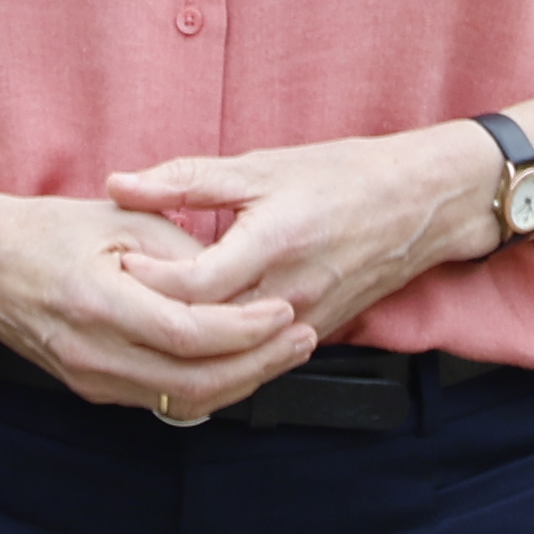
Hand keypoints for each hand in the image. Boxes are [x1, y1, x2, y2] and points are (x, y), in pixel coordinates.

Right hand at [0, 188, 312, 420]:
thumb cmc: (48, 231)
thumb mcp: (118, 217)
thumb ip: (178, 250)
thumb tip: (235, 277)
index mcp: (98, 303)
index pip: (188, 335)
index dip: (245, 330)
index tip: (285, 310)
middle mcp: (93, 353)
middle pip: (194, 382)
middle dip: (259, 364)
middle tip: (303, 338)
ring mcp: (91, 378)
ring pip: (183, 401)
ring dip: (242, 381)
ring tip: (285, 352)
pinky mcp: (94, 388)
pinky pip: (163, 400)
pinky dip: (210, 386)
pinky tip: (242, 362)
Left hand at [102, 126, 507, 354]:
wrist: (419, 204)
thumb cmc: (341, 175)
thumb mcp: (260, 166)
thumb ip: (186, 180)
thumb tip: (119, 183)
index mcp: (271, 244)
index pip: (192, 286)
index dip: (146, 281)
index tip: (115, 264)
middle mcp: (289, 293)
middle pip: (206, 333)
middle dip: (155, 323)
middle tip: (114, 306)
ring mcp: (306, 322)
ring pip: (231, 362)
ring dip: (184, 356)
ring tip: (140, 335)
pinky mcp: (316, 336)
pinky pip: (258, 367)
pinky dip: (219, 366)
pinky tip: (186, 355)